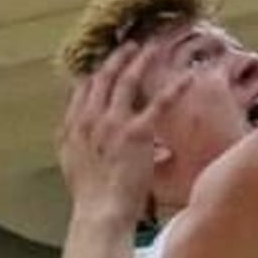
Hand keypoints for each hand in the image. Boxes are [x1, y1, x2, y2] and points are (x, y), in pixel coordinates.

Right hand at [57, 40, 187, 226]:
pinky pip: (158, 105)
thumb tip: (78, 127)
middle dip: (117, 57)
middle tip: (130, 44)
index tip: (106, 59)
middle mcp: (90, 118)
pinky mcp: (136, 133)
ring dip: (141, 61)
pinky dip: (174, 89)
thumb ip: (74, 140)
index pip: (83, 87)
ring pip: (127, 81)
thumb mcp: (71, 162)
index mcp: (74, 125)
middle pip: (103, 78)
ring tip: (152, 47)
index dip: (96, 70)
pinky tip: (187, 77)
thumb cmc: (89, 195)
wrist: (99, 212)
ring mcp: (112, 124)